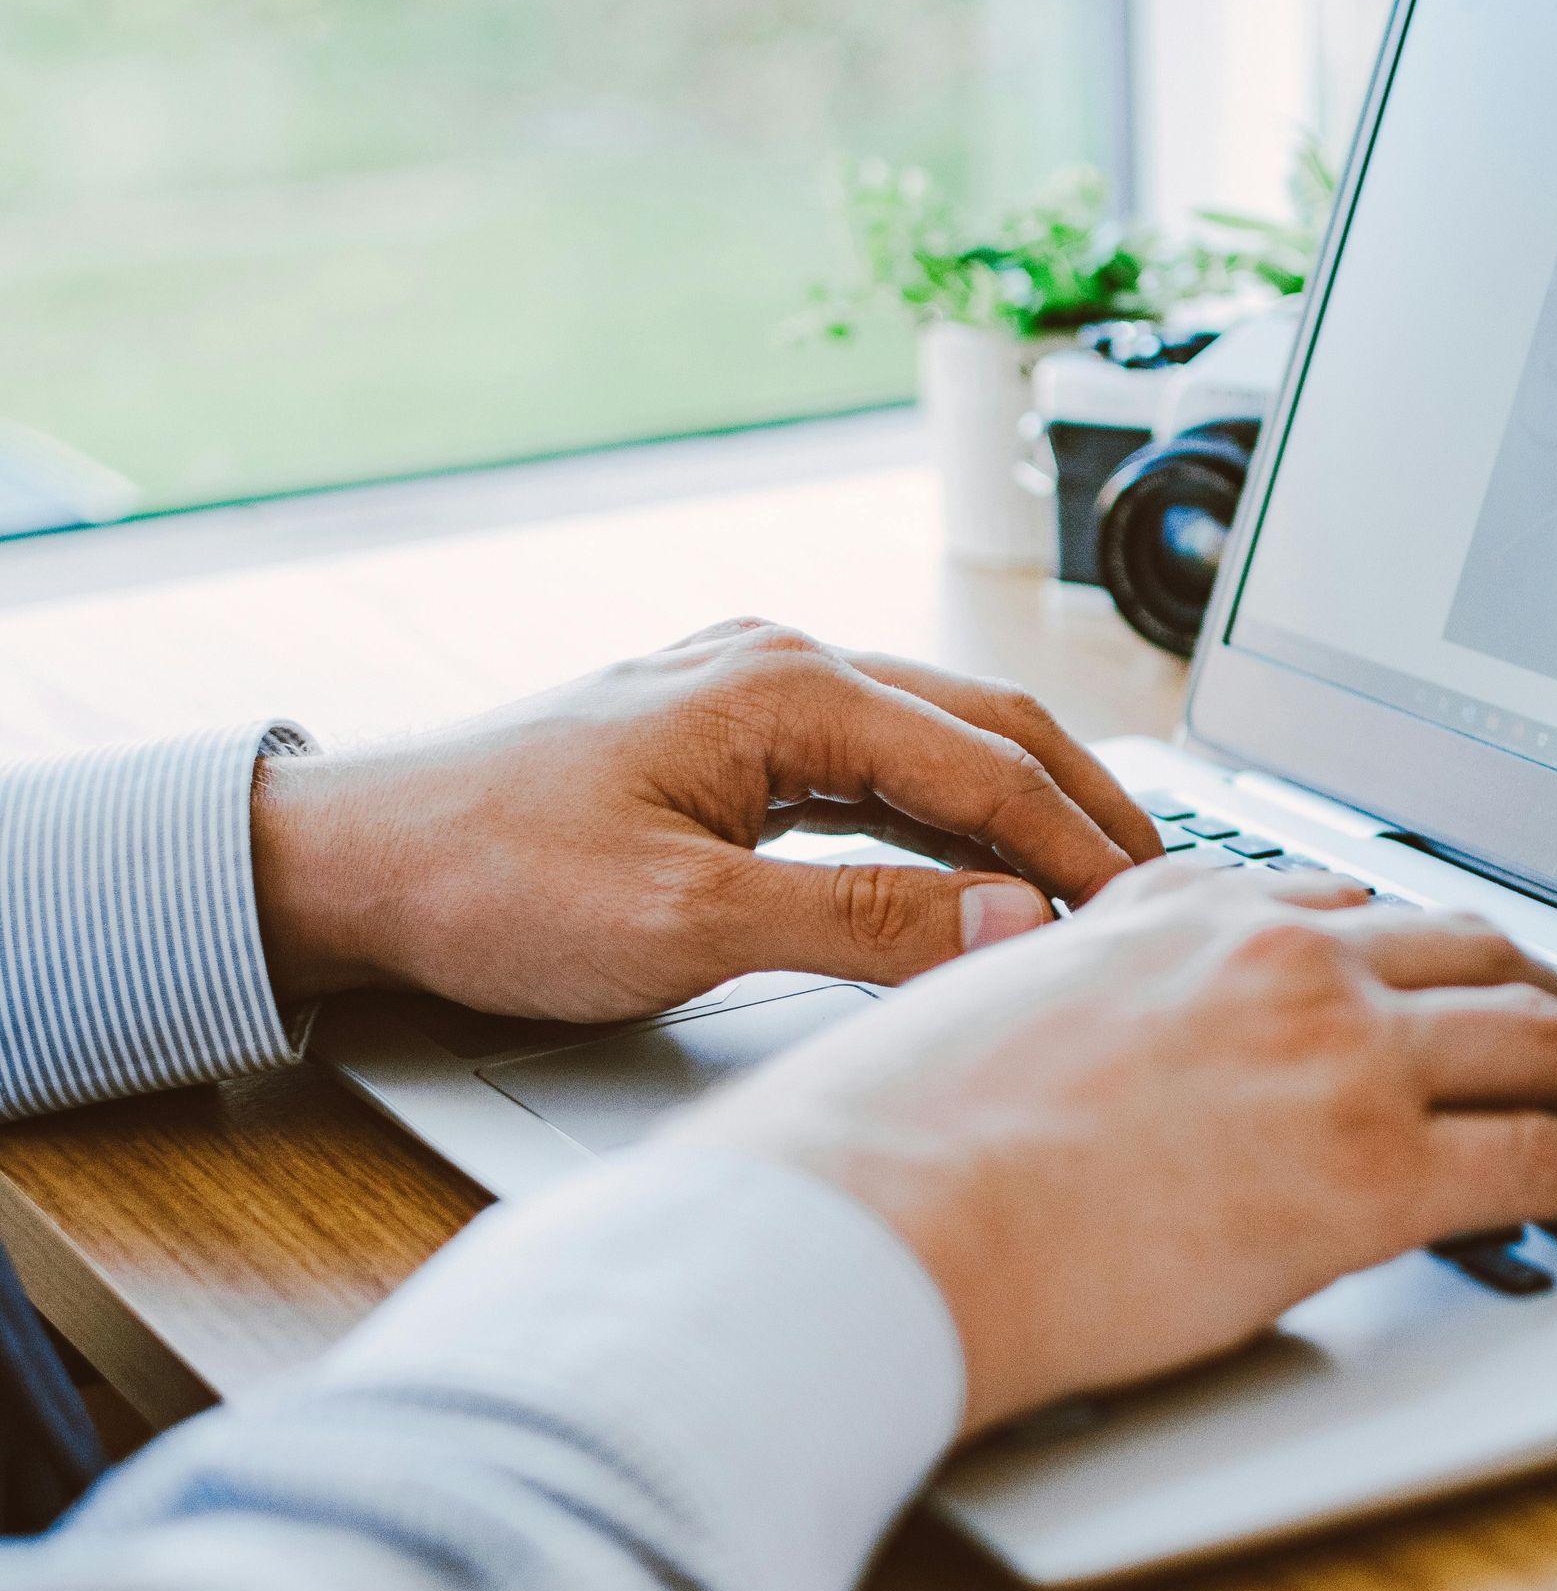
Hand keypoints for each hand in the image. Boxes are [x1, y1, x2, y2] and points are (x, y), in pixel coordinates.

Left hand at [251, 618, 1161, 1017]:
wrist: (354, 863)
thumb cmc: (492, 882)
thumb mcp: (686, 923)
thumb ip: (861, 924)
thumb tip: (1013, 925)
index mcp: (784, 688)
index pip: (989, 764)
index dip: (1085, 845)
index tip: (1153, 919)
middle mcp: (779, 665)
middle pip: (986, 726)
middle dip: (1087, 806)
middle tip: (1168, 890)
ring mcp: (750, 695)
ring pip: (936, 743)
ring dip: (1022, 814)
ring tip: (1100, 888)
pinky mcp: (724, 742)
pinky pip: (875, 772)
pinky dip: (946, 822)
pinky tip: (981, 875)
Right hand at [680, 863, 1556, 1432]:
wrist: (876, 1222)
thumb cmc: (886, 1147)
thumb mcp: (975, 1009)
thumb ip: (1056, 988)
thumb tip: (1059, 1006)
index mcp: (1169, 911)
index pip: (1339, 899)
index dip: (1421, 937)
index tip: (1449, 962)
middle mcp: (1269, 956)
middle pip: (1465, 943)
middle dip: (1546, 979)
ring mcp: (1331, 1054)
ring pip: (1535, 1030)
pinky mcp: (1369, 1173)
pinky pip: (1541, 1148)